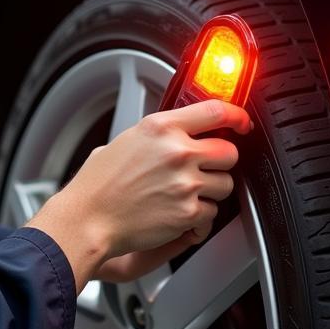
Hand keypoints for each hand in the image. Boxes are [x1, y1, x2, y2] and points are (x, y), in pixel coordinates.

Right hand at [28, 99, 251, 291]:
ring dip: (211, 192)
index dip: (236, 116)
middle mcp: (177, 152)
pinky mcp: (188, 213)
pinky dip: (199, 218)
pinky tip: (178, 215)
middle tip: (204, 170)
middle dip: (220, 162)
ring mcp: (185, 183)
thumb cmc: (99, 184)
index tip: (241, 122)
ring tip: (185, 195)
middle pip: (229, 151)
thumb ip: (159, 133)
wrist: (88, 218)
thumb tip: (181, 131)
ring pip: (226, 185)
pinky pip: (212, 213)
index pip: (215, 110)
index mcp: (161, 128)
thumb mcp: (127, 140)